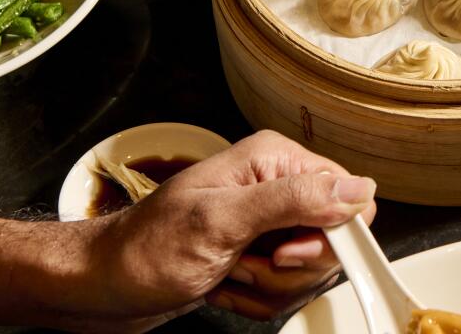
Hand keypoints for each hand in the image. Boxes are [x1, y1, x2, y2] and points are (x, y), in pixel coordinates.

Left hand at [84, 130, 376, 328]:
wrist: (103, 285)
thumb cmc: (145, 249)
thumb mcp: (221, 222)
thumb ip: (293, 201)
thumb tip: (357, 189)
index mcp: (275, 161)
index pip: (350, 197)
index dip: (327, 236)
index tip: (285, 253)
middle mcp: (277, 187)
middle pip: (333, 241)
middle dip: (287, 271)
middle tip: (242, 262)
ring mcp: (270, 223)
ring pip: (310, 272)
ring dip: (266, 289)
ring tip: (226, 273)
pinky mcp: (260, 254)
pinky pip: (287, 290)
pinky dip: (254, 300)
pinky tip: (223, 286)